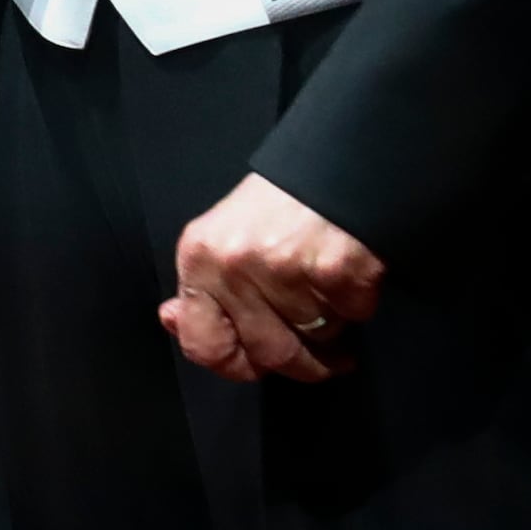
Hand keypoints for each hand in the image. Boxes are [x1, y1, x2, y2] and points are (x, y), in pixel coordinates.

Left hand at [165, 173, 378, 382]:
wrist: (333, 164)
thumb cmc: (277, 205)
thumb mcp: (220, 237)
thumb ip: (201, 287)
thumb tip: (174, 322)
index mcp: (200, 258)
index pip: (202, 344)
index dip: (233, 365)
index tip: (256, 364)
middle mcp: (236, 267)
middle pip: (270, 355)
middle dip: (301, 364)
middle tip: (319, 355)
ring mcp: (287, 270)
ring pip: (315, 341)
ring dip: (330, 330)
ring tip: (331, 298)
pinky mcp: (337, 272)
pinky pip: (352, 318)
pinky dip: (356, 306)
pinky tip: (349, 279)